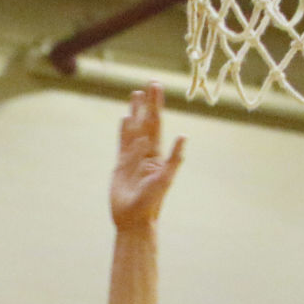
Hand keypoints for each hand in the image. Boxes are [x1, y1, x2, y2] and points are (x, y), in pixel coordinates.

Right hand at [110, 82, 184, 229]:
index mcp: (157, 153)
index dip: (156, 105)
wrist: (134, 220)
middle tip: (149, 84)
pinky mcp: (120, 165)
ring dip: (135, 113)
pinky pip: (122, 143)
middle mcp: (146, 152)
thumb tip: (183, 137)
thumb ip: (174, 159)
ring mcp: (133, 158)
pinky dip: (123, 130)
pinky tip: (124, 119)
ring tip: (135, 95)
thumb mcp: (164, 180)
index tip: (155, 87)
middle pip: (146, 122)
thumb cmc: (151, 203)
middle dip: (147, 104)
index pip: (156, 123)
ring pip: (134, 129)